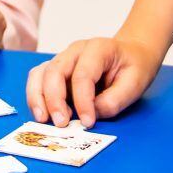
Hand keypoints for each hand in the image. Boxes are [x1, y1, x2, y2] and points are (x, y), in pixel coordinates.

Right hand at [25, 35, 162, 128]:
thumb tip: (92, 114)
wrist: (131, 53)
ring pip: (40, 74)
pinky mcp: (56, 70)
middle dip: (54, 100)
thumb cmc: (134, 66)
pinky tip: (43, 113)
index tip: (88, 122)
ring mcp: (63, 59)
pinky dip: (36, 96)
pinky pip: (38, 79)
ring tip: (43, 119)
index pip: (83, 75)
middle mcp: (75, 50)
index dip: (83, 101)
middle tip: (61, 124)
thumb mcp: (135, 83)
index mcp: (98, 48)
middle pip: (55, 71)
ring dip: (38, 98)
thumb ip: (114, 100)